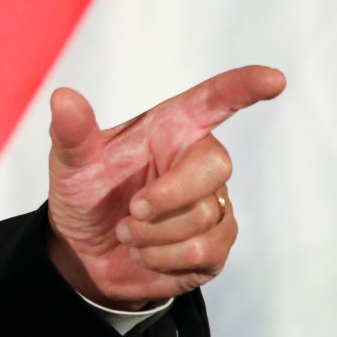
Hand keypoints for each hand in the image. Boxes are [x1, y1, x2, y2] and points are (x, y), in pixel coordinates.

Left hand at [45, 65, 284, 309]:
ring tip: (127, 231)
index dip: (244, 87)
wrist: (84, 252)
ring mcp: (212, 203)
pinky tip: (143, 253)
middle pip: (215, 166)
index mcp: (170, 129)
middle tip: (131, 209)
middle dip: (167, 195)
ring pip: (203, 216)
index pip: (214, 101)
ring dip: (152, 232)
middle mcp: (197, 161)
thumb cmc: (85, 192)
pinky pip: (204, 251)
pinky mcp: (216, 245)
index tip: (274, 79)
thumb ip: (71, 131)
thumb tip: (63, 97)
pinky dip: (161, 257)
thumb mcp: (70, 161)